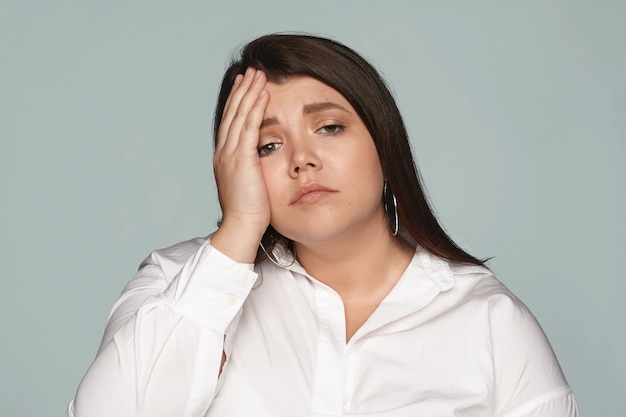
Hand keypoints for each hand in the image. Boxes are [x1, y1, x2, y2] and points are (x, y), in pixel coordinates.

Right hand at [211, 68, 269, 261]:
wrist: (241, 228)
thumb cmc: (250, 214)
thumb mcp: (250, 186)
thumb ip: (252, 170)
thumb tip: (260, 163)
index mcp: (225, 158)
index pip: (231, 123)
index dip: (237, 102)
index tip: (244, 86)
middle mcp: (224, 153)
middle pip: (232, 113)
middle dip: (242, 91)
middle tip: (250, 71)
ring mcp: (230, 155)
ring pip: (239, 116)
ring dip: (249, 93)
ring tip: (258, 74)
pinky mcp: (241, 160)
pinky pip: (249, 128)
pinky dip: (255, 109)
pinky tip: (262, 94)